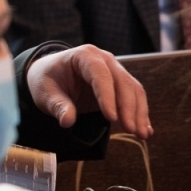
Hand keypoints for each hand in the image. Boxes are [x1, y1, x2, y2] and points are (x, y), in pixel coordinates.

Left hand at [27, 45, 151, 137]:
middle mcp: (104, 60)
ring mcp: (114, 70)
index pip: (100, 75)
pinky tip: (145, 130)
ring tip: (142, 134)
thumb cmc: (46, 81)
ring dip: (139, 113)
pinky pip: (134, 97)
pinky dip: (140, 114)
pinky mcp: (119, 84)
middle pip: (123, 82)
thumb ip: (57, 106)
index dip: (107, 97)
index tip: (112, 118)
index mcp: (85, 56)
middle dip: (128, 107)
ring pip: (133, 90)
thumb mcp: (45, 93)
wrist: (50, 75)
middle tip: (131, 130)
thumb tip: (67, 121)